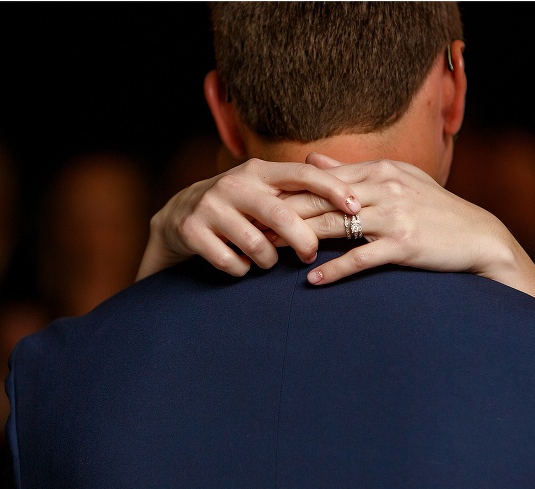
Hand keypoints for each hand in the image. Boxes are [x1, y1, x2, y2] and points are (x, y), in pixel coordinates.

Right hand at [136, 158, 360, 279]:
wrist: (179, 215)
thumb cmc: (238, 205)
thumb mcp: (262, 189)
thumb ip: (297, 190)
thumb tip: (352, 194)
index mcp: (258, 171)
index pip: (303, 174)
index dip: (332, 189)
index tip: (356, 207)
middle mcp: (234, 184)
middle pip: (281, 214)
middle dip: (303, 240)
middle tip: (310, 255)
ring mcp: (210, 207)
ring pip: (256, 245)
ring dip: (268, 261)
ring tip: (266, 260)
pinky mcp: (192, 231)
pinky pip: (232, 263)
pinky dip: (242, 270)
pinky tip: (241, 265)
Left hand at [280, 153, 534, 314]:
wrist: (479, 237)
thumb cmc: (436, 210)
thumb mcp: (398, 181)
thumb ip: (353, 172)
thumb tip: (312, 161)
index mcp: (379, 171)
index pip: (322, 181)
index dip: (286, 192)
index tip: (256, 204)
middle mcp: (384, 188)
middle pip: (320, 201)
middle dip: (281, 214)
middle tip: (249, 227)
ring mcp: (394, 216)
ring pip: (335, 226)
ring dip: (298, 240)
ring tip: (267, 252)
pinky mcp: (404, 244)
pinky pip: (362, 258)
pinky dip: (336, 269)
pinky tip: (313, 280)